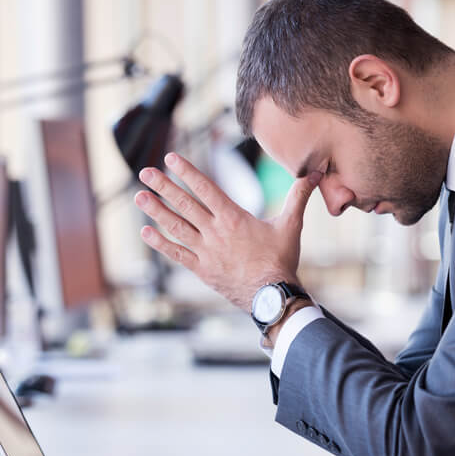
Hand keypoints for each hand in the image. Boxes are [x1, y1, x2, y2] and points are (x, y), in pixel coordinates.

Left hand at [133, 152, 321, 311]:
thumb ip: (298, 196)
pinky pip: (177, 254)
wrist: (273, 296)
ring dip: (156, 211)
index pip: (206, 188)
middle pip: (184, 204)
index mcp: (233, 218)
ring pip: (176, 226)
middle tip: (145, 172)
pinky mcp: (202, 269)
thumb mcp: (291, 225)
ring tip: (139, 197)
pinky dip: (161, 244)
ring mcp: (206, 251)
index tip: (170, 159)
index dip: (187, 172)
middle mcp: (215, 231)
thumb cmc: (282, 260)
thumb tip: (316, 173)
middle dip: (163, 186)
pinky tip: (146, 233)